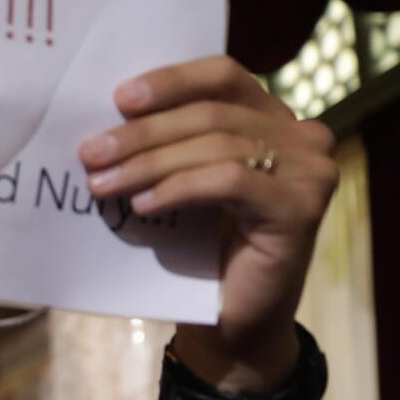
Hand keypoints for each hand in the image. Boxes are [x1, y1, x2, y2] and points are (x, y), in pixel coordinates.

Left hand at [82, 56, 336, 391]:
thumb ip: (166, 146)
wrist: (232, 323)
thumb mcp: (180, 184)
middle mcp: (302, 137)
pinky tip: (143, 205)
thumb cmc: (200, 251)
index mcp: (271, 119)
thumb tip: (104, 123)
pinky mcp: (301, 208)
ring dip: (149, 163)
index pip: (222, 77)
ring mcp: (309, 171)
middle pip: (211, 114)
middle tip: (91, 152)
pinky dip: (179, 188)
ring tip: (103, 182)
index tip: (118, 98)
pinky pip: (229, 181)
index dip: (171, 81)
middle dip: (142, 133)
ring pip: (216, 146)